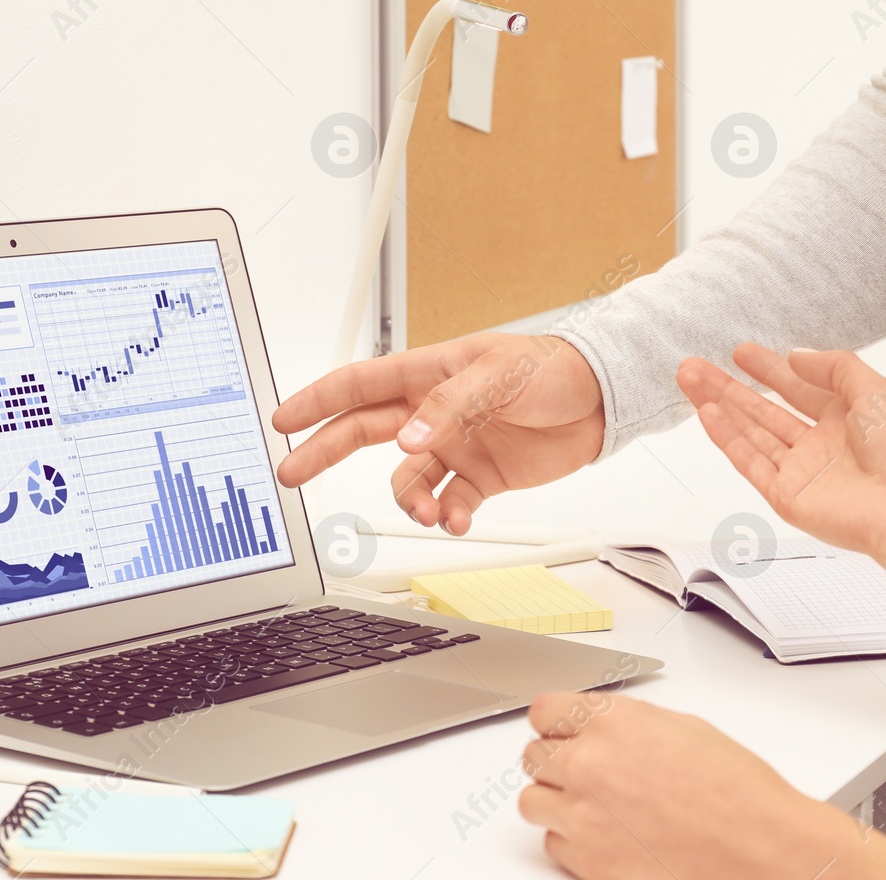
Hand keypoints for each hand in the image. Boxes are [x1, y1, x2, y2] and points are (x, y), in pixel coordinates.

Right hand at [271, 333, 602, 534]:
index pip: (359, 385)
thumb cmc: (553, 367)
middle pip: (362, 433)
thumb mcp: (499, 373)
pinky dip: (447, 516)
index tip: (284, 418)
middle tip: (292, 473)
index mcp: (428, 374)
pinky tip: (457, 518)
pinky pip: (447, 502)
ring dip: (410, 500)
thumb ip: (451, 405)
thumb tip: (409, 437)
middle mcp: (432, 413)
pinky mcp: (479, 477)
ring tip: (429, 511)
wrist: (601, 398)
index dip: (318, 400)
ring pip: (407, 481)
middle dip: (324, 452)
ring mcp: (454, 446)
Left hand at [518, 693, 849, 879]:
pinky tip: (606, 837)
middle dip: (556, 761)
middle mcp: (589, 765)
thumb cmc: (739, 794)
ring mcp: (583, 816)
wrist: (761, 850)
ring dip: (556, 801)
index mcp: (613, 722)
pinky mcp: (588, 863)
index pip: (544, 711)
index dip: (554, 722)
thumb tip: (608, 729)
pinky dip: (572, 842)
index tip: (559, 731)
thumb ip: (630, 725)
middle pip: (533, 756)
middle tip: (583, 771)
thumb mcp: (686, 729)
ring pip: (533, 802)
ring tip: (591, 806)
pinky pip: (554, 845)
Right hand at [675, 344, 885, 565]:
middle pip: (764, 411)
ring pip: (750, 433)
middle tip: (697, 367)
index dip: (769, 369)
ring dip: (719, 406)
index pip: (797, 389)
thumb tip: (797, 355)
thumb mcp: (875, 389)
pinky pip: (749, 461)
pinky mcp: (786, 495)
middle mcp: (820, 446)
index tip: (742, 352)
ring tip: (690, 381)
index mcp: (846, 420)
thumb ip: (834, 367)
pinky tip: (707, 413)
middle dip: (729, 387)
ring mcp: (801, 471)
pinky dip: (727, 437)